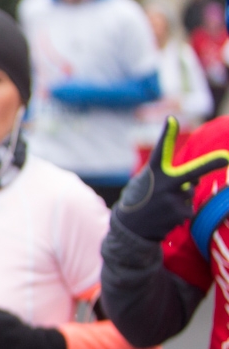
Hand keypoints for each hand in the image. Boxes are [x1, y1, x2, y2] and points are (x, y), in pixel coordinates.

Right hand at [112, 117, 228, 241]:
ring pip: (190, 192)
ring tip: (163, 205)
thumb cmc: (141, 199)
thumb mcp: (147, 181)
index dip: (167, 134)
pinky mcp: (179, 214)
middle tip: (226, 157)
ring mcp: (172, 200)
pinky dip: (182, 212)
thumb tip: (199, 178)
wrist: (129, 228)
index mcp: (153, 172)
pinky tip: (166, 216)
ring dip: (182, 197)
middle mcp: (163, 184)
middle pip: (192, 172)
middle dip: (211, 164)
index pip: (161, 150)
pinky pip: (190, 208)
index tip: (171, 120)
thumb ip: (169, 175)